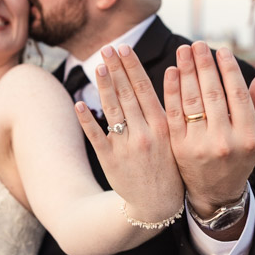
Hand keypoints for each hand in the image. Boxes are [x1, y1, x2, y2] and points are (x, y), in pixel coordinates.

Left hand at [75, 44, 183, 222]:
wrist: (156, 206)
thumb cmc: (168, 168)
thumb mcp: (175, 140)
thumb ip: (166, 112)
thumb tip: (168, 77)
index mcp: (163, 127)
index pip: (146, 90)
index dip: (133, 67)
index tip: (124, 47)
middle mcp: (145, 134)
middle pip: (128, 95)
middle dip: (117, 69)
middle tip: (108, 47)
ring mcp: (126, 147)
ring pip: (113, 111)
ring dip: (104, 87)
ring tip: (98, 66)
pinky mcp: (110, 161)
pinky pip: (96, 136)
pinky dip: (87, 120)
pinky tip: (79, 103)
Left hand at [164, 43, 254, 217]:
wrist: (215, 193)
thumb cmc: (241, 158)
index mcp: (248, 137)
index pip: (237, 95)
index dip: (228, 70)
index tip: (221, 50)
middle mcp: (224, 141)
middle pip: (212, 94)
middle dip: (204, 65)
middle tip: (197, 44)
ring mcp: (199, 146)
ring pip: (192, 100)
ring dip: (186, 72)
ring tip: (183, 51)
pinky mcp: (178, 148)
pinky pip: (174, 113)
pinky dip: (172, 90)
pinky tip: (171, 72)